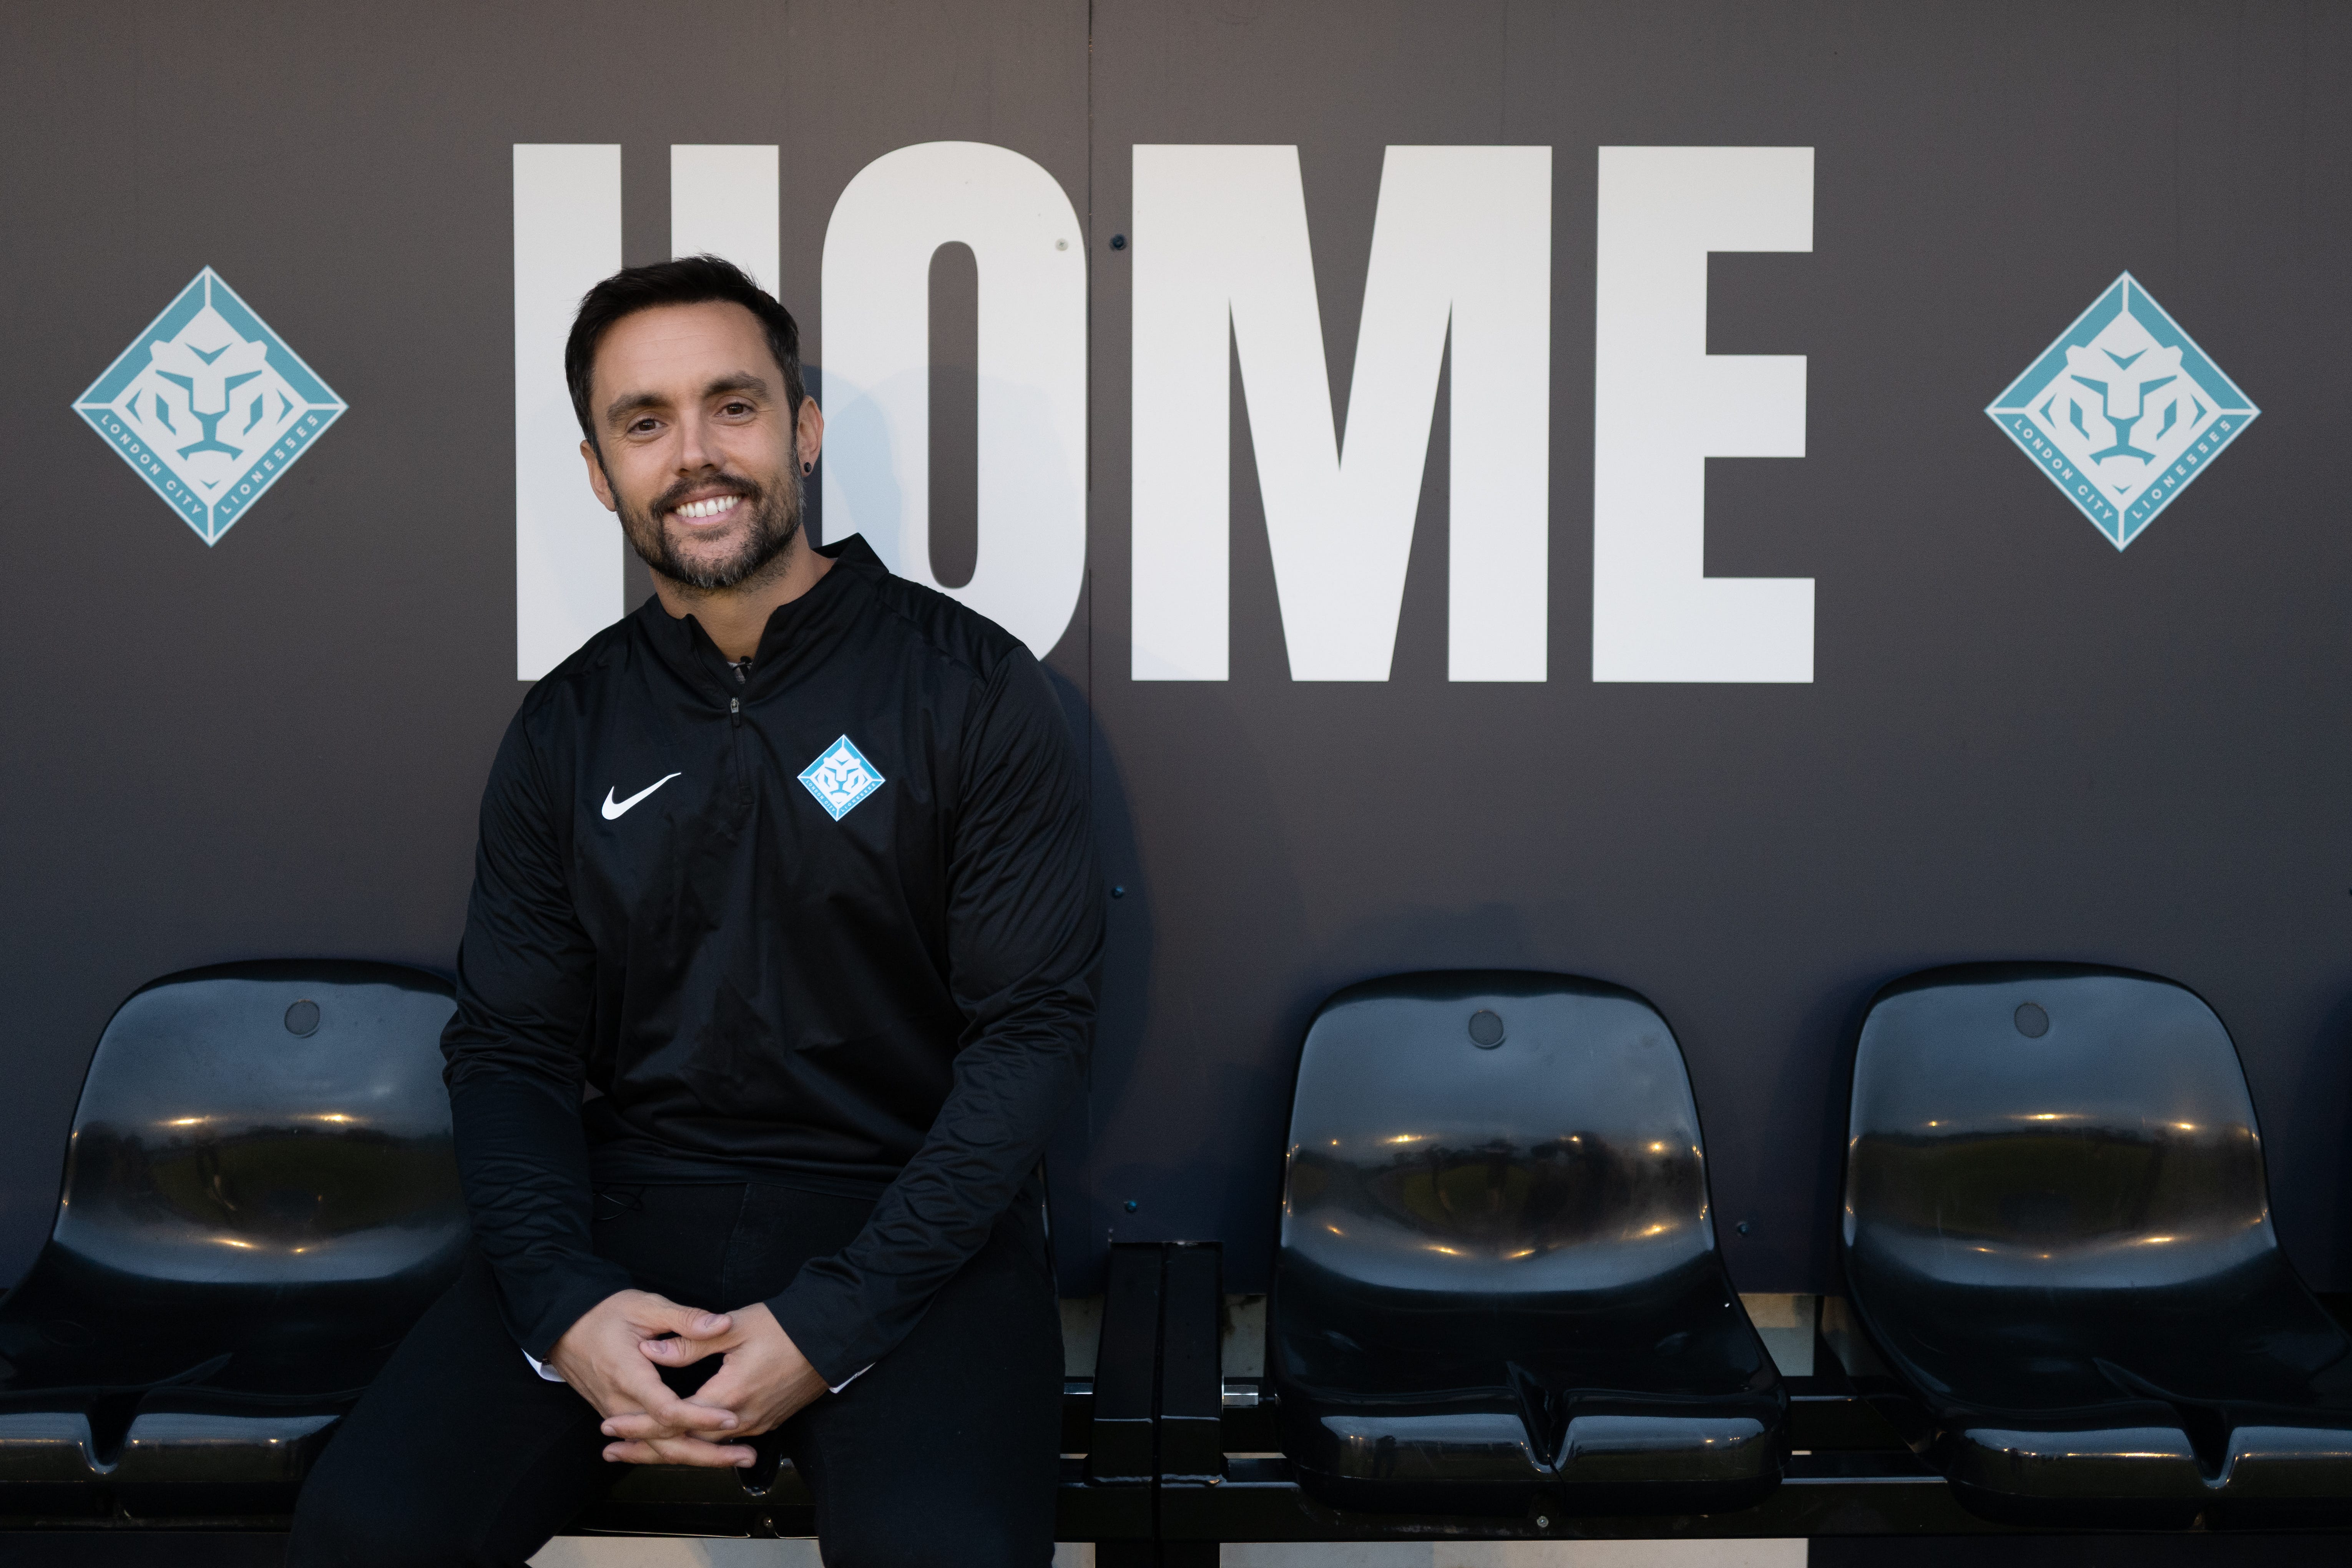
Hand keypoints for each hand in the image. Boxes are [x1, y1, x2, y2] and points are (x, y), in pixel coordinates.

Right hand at [548, 1290, 750, 1467]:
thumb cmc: (603, 1313)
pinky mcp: (618, 1416)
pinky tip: (699, 1458)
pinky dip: (674, 1452)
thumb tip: (720, 1324)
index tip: (730, 1418)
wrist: (563, 1327)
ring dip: (696, 1457)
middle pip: (665, 1443)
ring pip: (657, 1448)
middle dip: (707, 1455)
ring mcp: (617, 1414)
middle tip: (746, 1457)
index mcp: (629, 1376)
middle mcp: (621, 1404)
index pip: (667, 1410)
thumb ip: (684, 1318)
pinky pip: (648, 1442)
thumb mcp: (644, 1306)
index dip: (700, 1417)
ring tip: (732, 1459)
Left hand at [600, 1301, 827, 1464]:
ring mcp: (757, 1423)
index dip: (638, 1424)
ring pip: (704, 1446)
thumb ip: (690, 1341)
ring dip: (670, 1448)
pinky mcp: (767, 1420)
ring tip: (638, 1449)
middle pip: (685, 1444)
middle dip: (646, 1447)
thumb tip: (650, 1352)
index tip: (610, 1424)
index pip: (673, 1419)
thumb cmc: (786, 1327)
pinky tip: (683, 1440)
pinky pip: (724, 1441)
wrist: (832, 1335)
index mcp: (730, 1395)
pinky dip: (697, 1443)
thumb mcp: (735, 1327)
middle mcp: (743, 1418)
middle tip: (613, 1450)